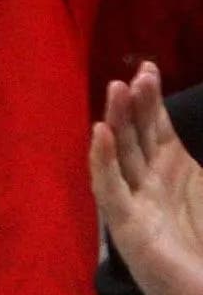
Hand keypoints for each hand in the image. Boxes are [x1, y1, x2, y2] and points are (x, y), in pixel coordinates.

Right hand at [93, 64, 202, 294]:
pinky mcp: (125, 226)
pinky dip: (103, 159)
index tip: (149, 67)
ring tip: (117, 89)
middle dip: (137, 102)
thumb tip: (194, 151)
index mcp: (173, 174)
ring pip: (121, 152)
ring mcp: (134, 202)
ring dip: (118, 120)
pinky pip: (109, 186)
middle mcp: (150, 182)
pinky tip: (100, 133)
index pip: (157, 127)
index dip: (152, 99)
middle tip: (136, 74)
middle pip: (137, 133)